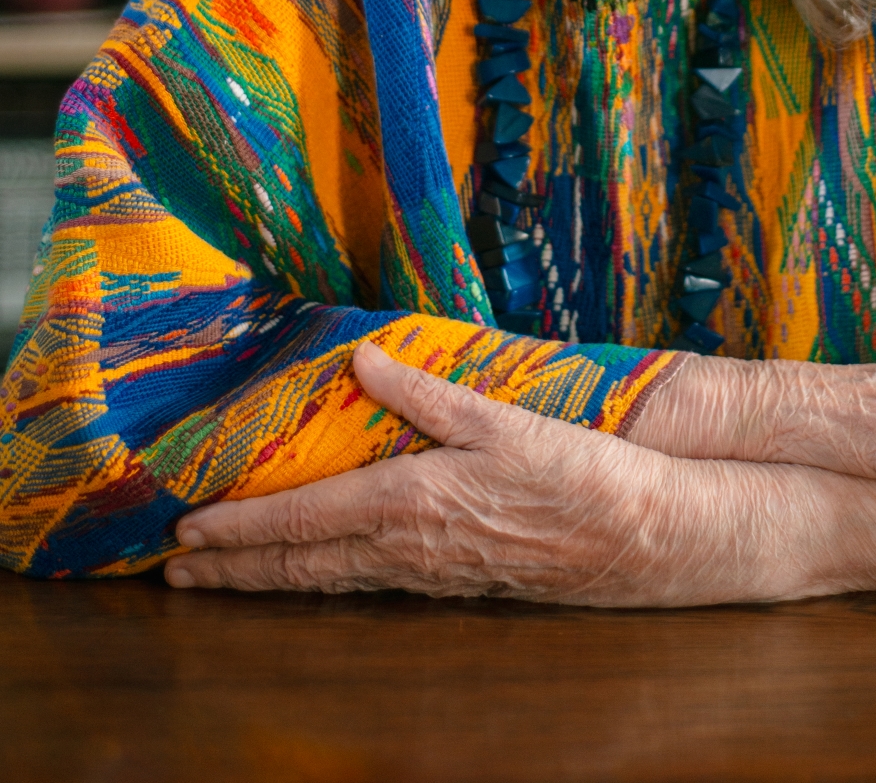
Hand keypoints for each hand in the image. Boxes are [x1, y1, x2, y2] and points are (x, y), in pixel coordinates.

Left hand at [164, 342, 826, 605]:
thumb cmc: (570, 468)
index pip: (302, 519)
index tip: (188, 532)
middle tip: (176, 571)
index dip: (240, 526)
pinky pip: (365, 583)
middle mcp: (405, 547)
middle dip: (234, 568)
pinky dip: (321, 578)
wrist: (634, 534)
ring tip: (221, 579)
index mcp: (407, 502)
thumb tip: (359, 358)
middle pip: (301, 564)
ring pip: (328, 580)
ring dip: (269, 579)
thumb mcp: (496, 415)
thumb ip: (422, 391)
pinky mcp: (451, 580)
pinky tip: (314, 572)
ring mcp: (427, 572)